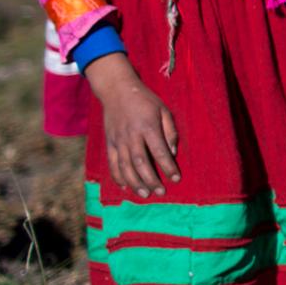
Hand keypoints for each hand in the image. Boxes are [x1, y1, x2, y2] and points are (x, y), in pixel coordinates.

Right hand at [85, 55, 178, 197]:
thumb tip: (172, 152)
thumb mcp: (164, 110)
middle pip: (141, 163)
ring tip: (145, 193)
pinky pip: (112, 163)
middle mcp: (132, 136)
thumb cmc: (145, 100)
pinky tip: (125, 186)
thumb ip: (169, 131)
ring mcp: (118, 140)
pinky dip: (118, 176)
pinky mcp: (109, 143)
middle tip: (161, 192)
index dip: (168, 167)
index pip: (159, 152)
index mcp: (148, 127)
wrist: (117, 90)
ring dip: (135, 182)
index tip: (176, 178)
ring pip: (125, 167)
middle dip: (152, 180)